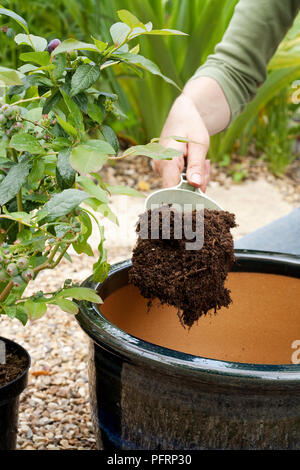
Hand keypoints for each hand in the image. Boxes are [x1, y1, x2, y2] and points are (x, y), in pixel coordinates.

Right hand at [153, 76, 230, 190]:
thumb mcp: (199, 144)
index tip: (199, 191)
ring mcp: (161, 170)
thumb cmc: (191, 126)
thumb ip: (196, 166)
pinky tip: (195, 162)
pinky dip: (192, 174)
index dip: (185, 195)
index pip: (171, 189)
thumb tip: (195, 185)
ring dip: (196, 177)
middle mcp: (160, 167)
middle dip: (197, 182)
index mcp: (166, 160)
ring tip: (202, 160)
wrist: (182, 115)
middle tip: (206, 164)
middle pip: (179, 189)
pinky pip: (180, 180)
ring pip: (182, 185)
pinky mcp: (165, 171)